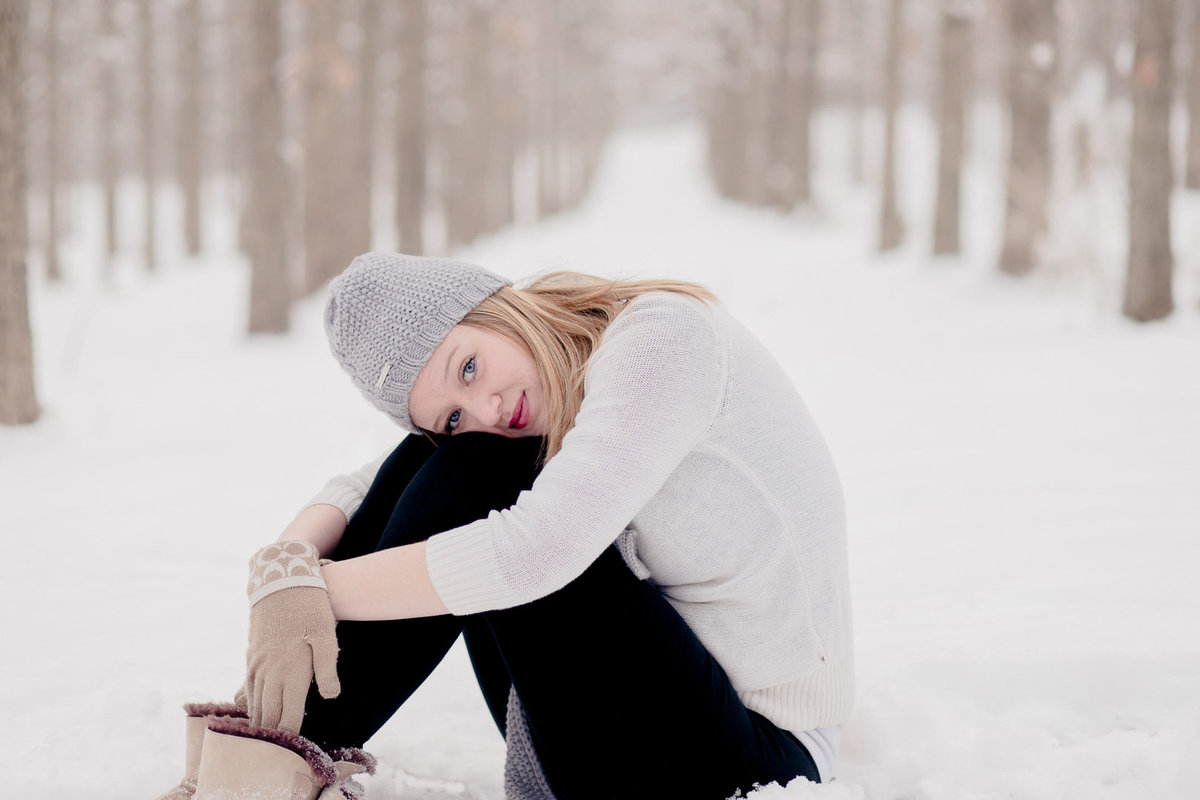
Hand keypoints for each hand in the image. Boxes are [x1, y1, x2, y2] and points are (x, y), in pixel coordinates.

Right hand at [244, 541, 340, 731]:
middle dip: (271, 732)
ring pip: (254, 700)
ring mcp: (258, 662)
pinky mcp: (252, 652)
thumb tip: (330, 696)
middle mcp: (270, 671)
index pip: (287, 713)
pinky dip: (248, 700)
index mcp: (291, 670)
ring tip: (261, 736)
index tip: (293, 746)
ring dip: (257, 719)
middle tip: (274, 748)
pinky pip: (247, 684)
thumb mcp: (327, 635)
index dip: (290, 731)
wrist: (281, 578)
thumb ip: (327, 669)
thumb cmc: (310, 606)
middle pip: (268, 711)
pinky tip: (251, 706)